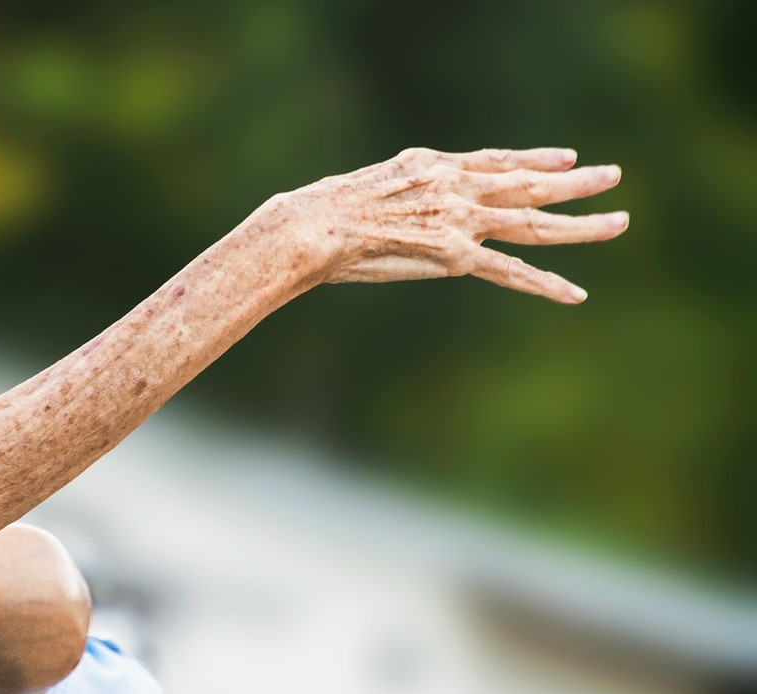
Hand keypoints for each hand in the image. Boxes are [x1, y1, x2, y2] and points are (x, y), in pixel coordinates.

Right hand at [269, 147, 627, 302]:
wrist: (317, 226)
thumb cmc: (326, 211)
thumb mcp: (369, 186)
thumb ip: (399, 191)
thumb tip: (394, 205)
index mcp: (434, 167)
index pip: (496, 160)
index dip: (533, 157)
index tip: (564, 155)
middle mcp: (456, 188)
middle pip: (527, 183)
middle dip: (574, 181)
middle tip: (612, 176)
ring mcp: (460, 221)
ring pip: (534, 223)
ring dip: (581, 224)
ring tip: (619, 223)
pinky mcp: (456, 256)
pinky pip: (511, 273)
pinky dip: (545, 284)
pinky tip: (575, 294)